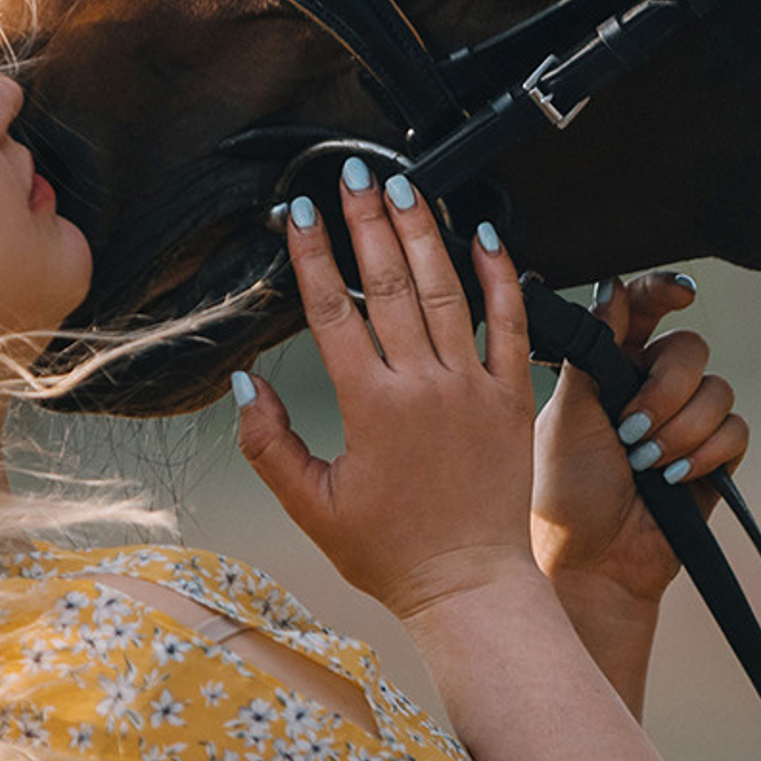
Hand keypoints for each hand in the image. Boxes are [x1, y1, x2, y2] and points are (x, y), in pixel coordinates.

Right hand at [233, 166, 538, 623]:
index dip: (315, 257)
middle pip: (390, 284)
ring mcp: (473, 388)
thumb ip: (269, 444)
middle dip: (368, 222)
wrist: (470, 585)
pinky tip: (485, 234)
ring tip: (408, 187)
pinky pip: (512, 323)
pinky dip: (501, 276)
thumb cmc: (392, 553)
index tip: (302, 215)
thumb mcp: (312, 507)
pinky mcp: (513, 397)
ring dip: (425, 233)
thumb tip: (247, 385)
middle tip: (355, 175)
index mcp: (371, 409)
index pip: (334, 313)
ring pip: (447, 291)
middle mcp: (424, 388)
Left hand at [531, 274, 748, 613]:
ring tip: (646, 464)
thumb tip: (613, 287)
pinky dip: (706, 452)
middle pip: (689, 348)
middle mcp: (652, 387)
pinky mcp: (713, 457)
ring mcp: (685, 422)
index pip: (643, 310)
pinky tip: (674, 477)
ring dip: (681, 428)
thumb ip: (593, 348)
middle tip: (632, 430)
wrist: (591, 562)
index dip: (665, 291)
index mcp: (611, 366)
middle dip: (666, 389)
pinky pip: (735, 430)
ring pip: (717, 390)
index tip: (680, 294)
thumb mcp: (566, 412)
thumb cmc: (563, 494)